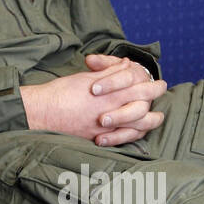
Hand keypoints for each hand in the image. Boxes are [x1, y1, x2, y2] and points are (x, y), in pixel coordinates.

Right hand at [20, 58, 166, 145]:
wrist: (42, 113)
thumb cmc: (61, 92)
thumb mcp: (86, 77)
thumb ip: (109, 72)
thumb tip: (126, 65)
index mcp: (107, 92)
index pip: (138, 87)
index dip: (151, 85)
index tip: (159, 83)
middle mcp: (110, 110)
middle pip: (142, 105)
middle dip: (154, 100)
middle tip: (161, 95)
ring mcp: (106, 127)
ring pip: (137, 126)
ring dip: (150, 121)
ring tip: (157, 117)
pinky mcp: (99, 139)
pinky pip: (123, 139)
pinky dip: (134, 134)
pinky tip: (138, 131)